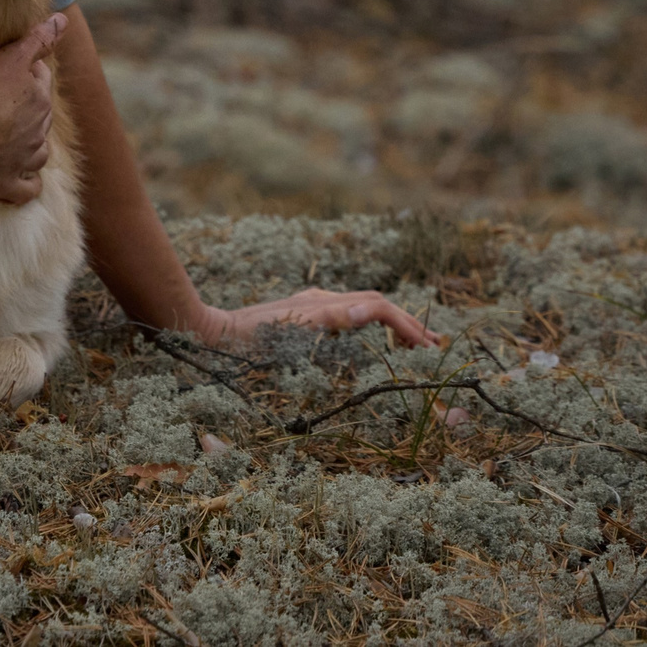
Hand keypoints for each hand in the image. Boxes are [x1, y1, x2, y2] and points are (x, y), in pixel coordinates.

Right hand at [0, 13, 62, 203]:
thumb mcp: (12, 57)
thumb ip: (39, 39)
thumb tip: (64, 20)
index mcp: (39, 100)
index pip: (40, 81)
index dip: (28, 73)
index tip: (9, 70)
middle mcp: (38, 132)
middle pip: (40, 116)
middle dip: (28, 109)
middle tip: (1, 102)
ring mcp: (24, 161)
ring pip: (39, 153)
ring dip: (31, 146)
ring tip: (11, 139)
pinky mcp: (7, 185)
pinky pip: (27, 189)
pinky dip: (27, 184)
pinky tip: (19, 178)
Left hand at [188, 287, 438, 350]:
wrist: (212, 334)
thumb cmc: (247, 342)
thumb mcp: (290, 332)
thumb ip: (332, 319)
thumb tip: (372, 310)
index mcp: (323, 305)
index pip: (376, 307)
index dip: (405, 325)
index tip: (427, 347)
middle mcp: (320, 300)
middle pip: (375, 303)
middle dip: (407, 322)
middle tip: (434, 346)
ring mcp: (312, 305)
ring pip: (363, 306)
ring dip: (392, 324)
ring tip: (415, 343)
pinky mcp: (303, 313)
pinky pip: (347, 313)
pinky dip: (371, 324)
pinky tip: (376, 339)